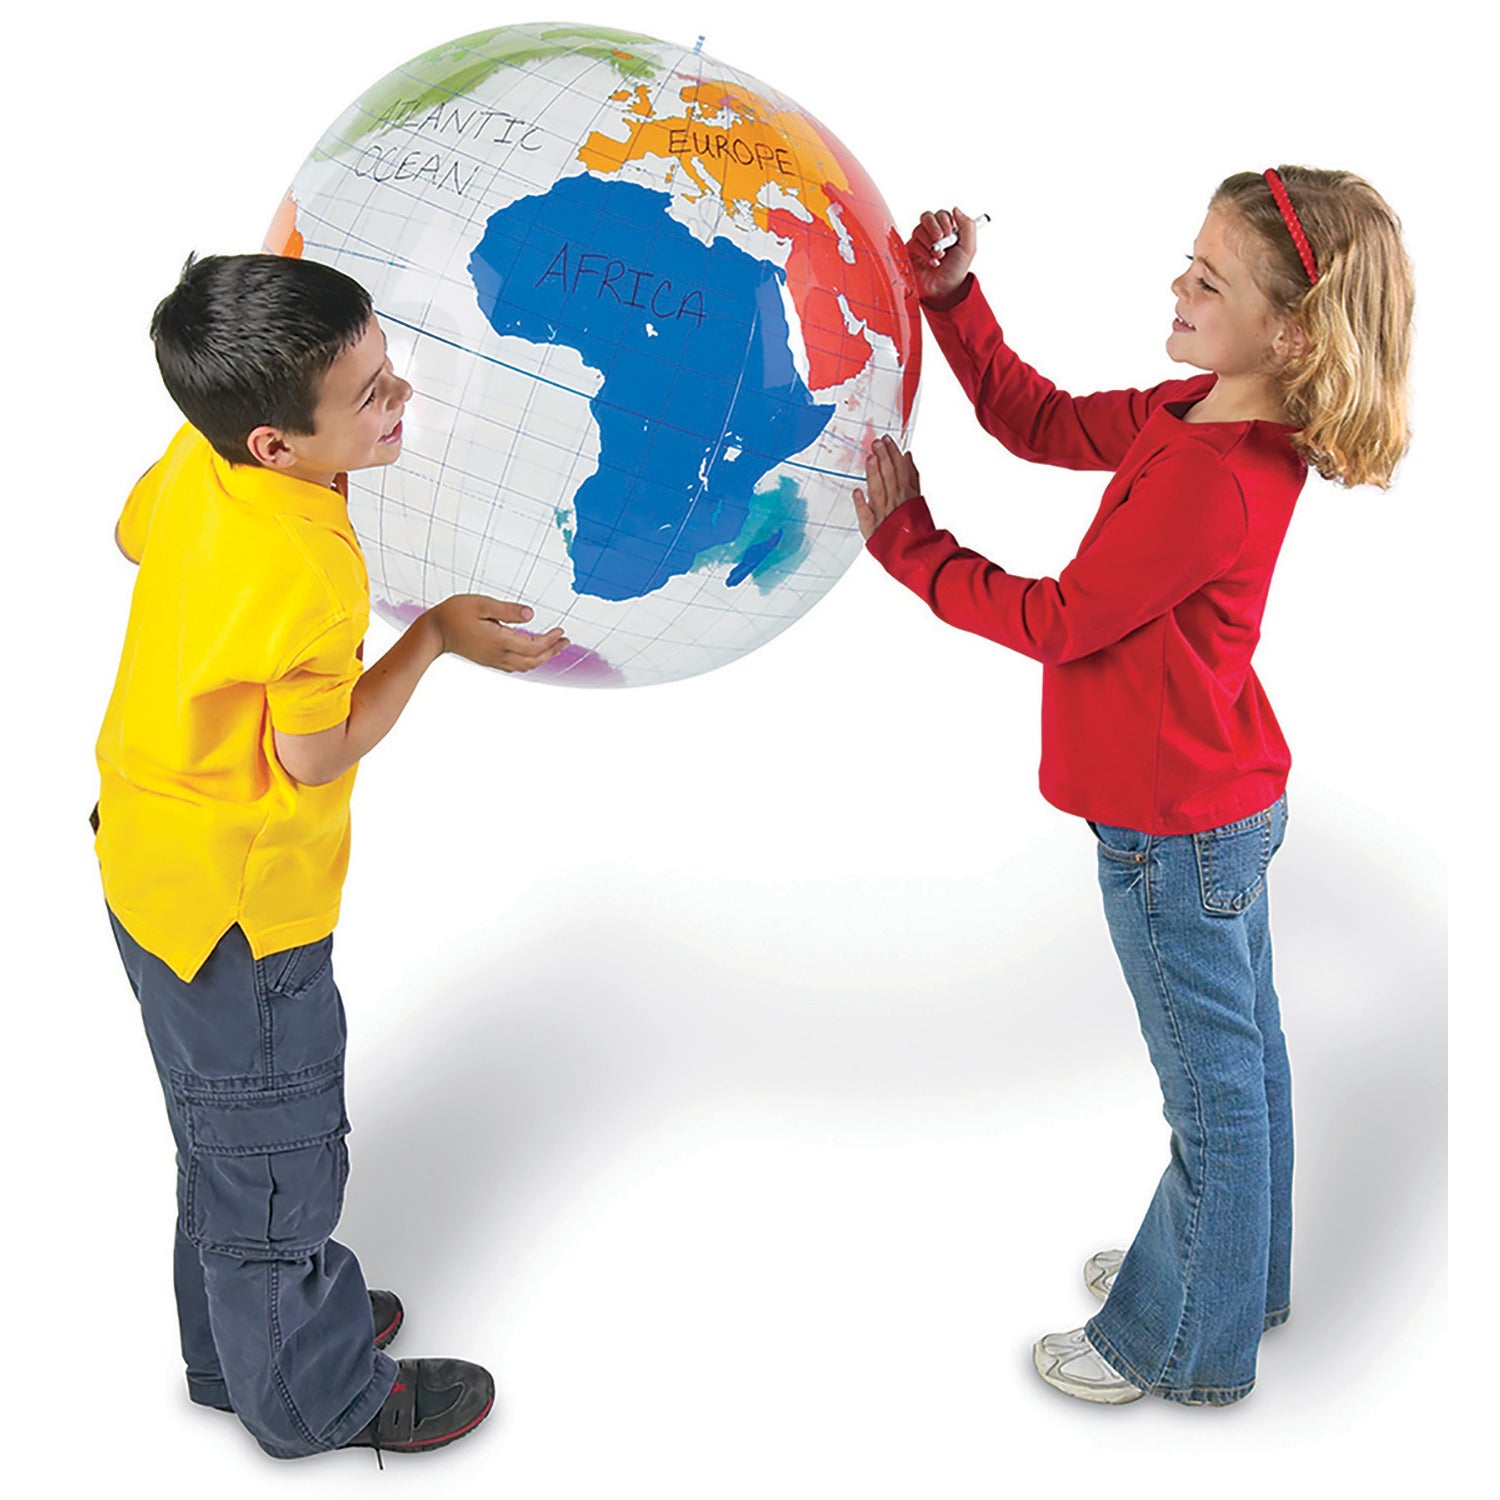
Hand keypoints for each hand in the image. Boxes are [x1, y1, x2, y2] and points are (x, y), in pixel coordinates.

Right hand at [430, 595, 568, 671]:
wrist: (433, 633)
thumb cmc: (454, 614)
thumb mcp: (481, 604)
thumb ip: (507, 610)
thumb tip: (530, 615)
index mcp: (500, 641)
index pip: (534, 646)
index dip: (551, 640)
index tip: (561, 631)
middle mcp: (499, 654)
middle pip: (534, 659)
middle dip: (552, 650)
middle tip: (565, 640)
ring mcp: (494, 660)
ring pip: (526, 665)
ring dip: (543, 658)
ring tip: (555, 647)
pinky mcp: (489, 660)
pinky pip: (515, 666)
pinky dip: (529, 661)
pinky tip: (532, 653)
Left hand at [853, 436, 921, 539]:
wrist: (913, 551)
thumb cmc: (913, 524)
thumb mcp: (915, 497)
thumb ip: (911, 476)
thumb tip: (907, 454)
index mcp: (906, 494)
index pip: (899, 469)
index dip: (893, 453)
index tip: (886, 439)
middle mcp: (895, 502)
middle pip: (889, 477)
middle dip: (883, 458)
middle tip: (876, 442)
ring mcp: (883, 514)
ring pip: (878, 491)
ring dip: (874, 474)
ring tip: (870, 458)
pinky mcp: (871, 527)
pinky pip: (866, 515)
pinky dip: (861, 504)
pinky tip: (856, 491)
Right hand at [906, 207, 979, 308]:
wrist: (944, 289)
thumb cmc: (955, 271)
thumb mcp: (969, 248)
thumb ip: (968, 226)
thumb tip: (956, 209)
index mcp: (946, 230)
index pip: (942, 214)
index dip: (945, 220)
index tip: (950, 232)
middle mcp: (932, 234)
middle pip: (927, 216)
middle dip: (934, 225)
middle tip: (941, 238)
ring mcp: (920, 242)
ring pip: (919, 229)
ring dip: (931, 243)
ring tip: (940, 256)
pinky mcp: (910, 252)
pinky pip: (913, 243)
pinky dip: (924, 252)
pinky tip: (933, 263)